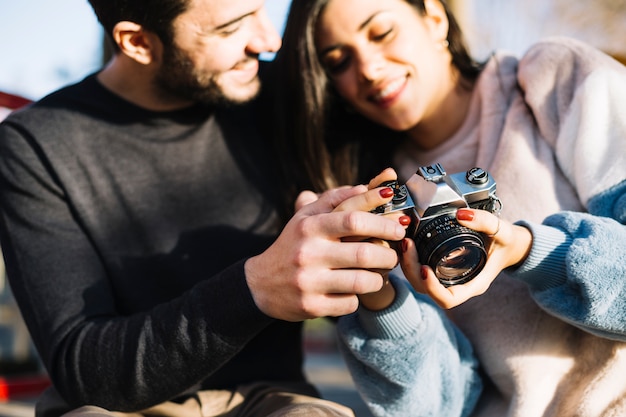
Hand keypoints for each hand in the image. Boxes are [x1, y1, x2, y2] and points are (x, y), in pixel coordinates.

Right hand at [245, 184, 406, 320]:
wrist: (259, 284)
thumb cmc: (292, 245)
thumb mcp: (306, 218)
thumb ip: (336, 200)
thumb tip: (368, 186)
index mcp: (309, 226)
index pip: (353, 218)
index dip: (382, 219)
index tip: (400, 222)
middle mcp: (308, 252)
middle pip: (364, 252)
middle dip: (388, 253)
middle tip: (394, 252)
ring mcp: (309, 281)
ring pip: (363, 280)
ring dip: (379, 277)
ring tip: (381, 272)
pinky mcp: (312, 306)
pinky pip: (351, 303)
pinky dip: (359, 297)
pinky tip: (355, 290)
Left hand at [400, 208, 531, 308]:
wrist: (510, 245)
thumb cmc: (507, 242)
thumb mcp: (502, 231)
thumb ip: (485, 222)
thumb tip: (462, 215)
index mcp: (473, 284)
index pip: (448, 298)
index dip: (431, 288)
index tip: (424, 268)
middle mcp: (457, 284)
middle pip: (426, 290)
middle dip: (412, 270)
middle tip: (407, 245)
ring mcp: (448, 278)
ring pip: (419, 281)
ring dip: (407, 264)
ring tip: (405, 242)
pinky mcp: (441, 269)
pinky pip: (420, 270)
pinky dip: (410, 259)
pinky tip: (407, 242)